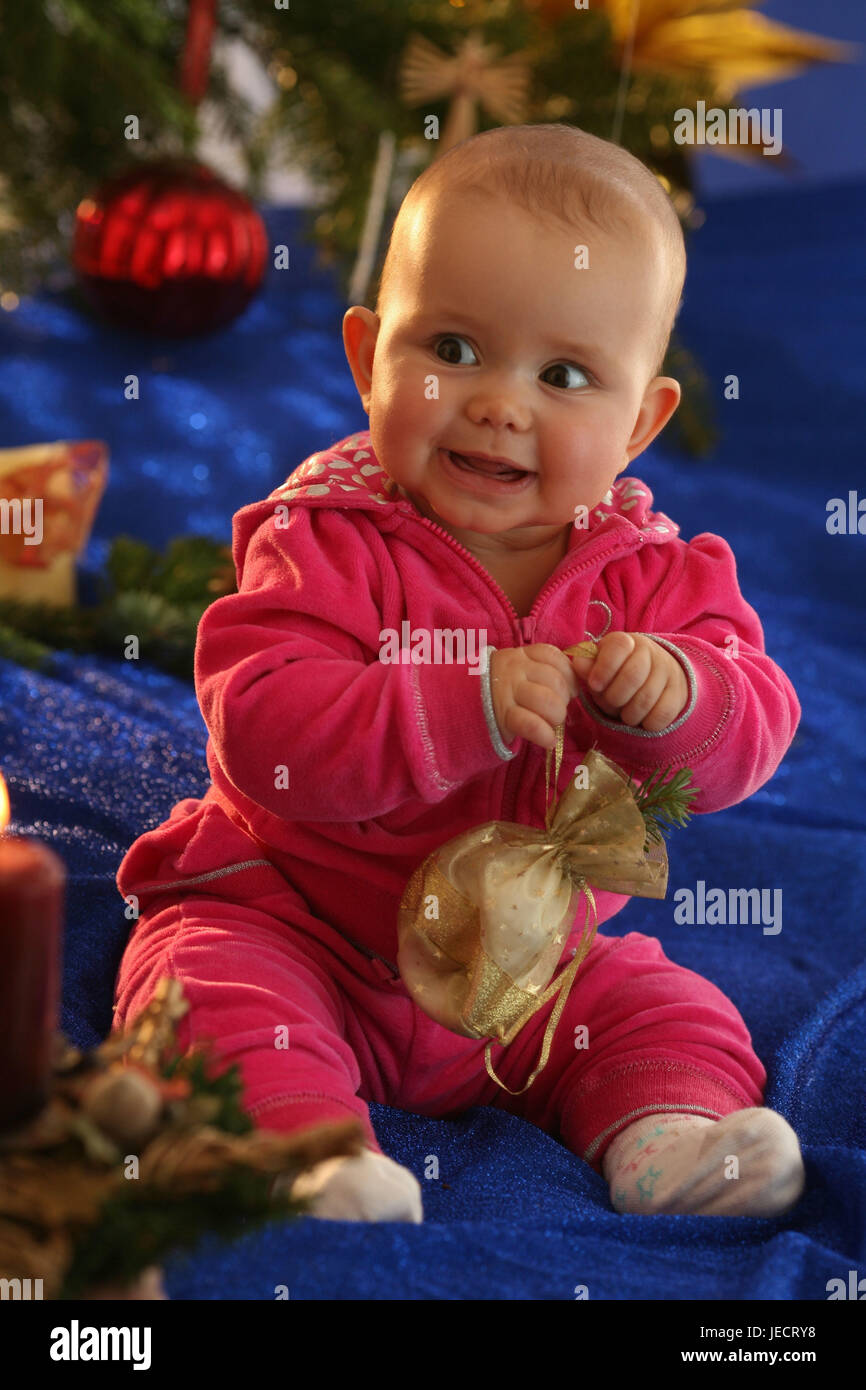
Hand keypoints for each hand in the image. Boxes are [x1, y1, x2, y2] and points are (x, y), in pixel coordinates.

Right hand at [490, 643, 578, 751]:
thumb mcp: (519, 670)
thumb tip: (577, 688)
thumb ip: (544, 672)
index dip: (569, 676)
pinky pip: (531, 724)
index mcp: (523, 654)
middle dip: (564, 701)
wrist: (460, 703)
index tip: (569, 690)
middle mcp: (515, 669)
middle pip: (555, 681)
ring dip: (557, 717)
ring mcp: (508, 691)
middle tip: (557, 711)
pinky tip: (549, 741)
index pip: (555, 657)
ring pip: (547, 701)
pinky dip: (545, 735)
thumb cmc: (500, 688)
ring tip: (552, 724)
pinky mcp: (502, 715)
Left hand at [569, 632, 687, 732]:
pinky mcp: (679, 693)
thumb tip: (578, 664)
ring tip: (624, 712)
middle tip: (611, 703)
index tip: (594, 685)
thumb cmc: (616, 674)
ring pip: (646, 699)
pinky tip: (642, 718)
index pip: (618, 647)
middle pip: (632, 677)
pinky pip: (661, 715)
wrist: (654, 677)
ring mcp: (668, 671)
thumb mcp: (598, 668)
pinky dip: (647, 723)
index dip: (604, 669)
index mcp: (625, 642)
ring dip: (629, 714)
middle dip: (615, 698)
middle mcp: (650, 651)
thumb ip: (587, 667)